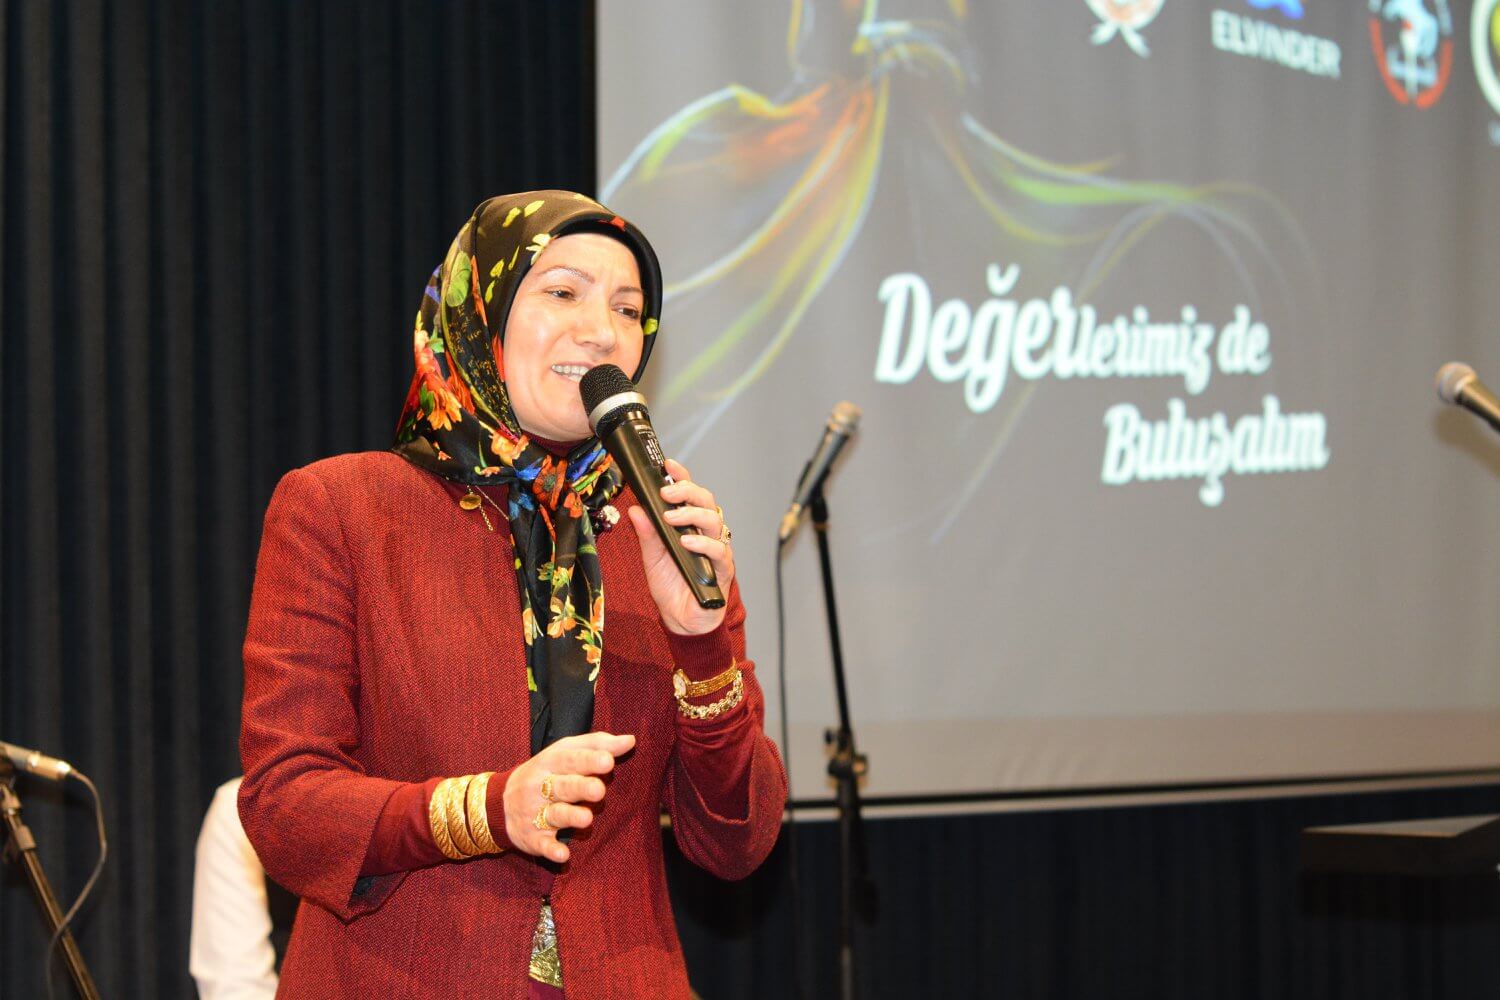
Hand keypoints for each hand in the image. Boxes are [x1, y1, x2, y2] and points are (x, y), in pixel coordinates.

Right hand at [502, 731, 635, 862]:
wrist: (500, 803)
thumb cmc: (547, 772)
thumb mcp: (565, 752)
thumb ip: (598, 745)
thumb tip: (630, 740)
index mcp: (550, 763)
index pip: (570, 759)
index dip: (589, 760)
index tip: (609, 760)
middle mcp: (540, 787)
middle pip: (562, 787)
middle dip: (580, 788)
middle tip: (599, 789)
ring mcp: (535, 813)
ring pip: (554, 815)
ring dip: (570, 817)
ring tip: (587, 818)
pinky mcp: (533, 838)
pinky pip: (542, 844)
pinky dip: (551, 850)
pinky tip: (564, 854)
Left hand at [627, 458, 734, 635]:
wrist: (682, 620)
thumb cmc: (671, 586)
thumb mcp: (651, 558)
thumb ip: (647, 534)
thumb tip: (634, 508)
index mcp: (689, 525)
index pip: (689, 494)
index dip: (681, 477)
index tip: (667, 464)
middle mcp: (706, 533)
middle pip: (705, 501)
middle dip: (686, 491)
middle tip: (665, 492)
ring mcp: (716, 549)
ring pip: (715, 520)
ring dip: (692, 514)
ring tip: (671, 517)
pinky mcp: (723, 569)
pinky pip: (719, 550)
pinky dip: (703, 544)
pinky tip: (687, 542)